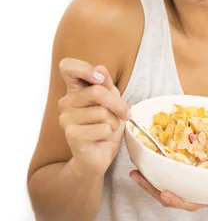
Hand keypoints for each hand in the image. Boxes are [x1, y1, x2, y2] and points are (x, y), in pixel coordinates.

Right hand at [58, 57, 130, 177]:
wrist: (98, 156)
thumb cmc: (104, 125)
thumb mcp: (112, 101)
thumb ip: (107, 85)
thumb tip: (101, 68)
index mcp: (74, 89)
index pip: (67, 67)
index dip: (84, 68)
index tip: (100, 78)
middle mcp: (66, 102)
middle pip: (97, 91)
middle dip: (117, 103)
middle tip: (125, 113)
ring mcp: (66, 119)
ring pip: (102, 112)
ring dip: (115, 121)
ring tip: (109, 128)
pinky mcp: (72, 136)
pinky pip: (103, 128)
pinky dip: (111, 132)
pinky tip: (103, 138)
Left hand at [129, 169, 207, 216]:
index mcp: (206, 198)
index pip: (189, 203)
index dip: (176, 200)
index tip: (165, 195)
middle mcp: (193, 193)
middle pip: (168, 194)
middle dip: (151, 188)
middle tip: (136, 176)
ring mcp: (187, 185)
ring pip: (164, 184)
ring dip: (148, 179)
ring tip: (133, 169)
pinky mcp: (185, 175)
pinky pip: (168, 173)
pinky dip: (157, 168)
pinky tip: (146, 158)